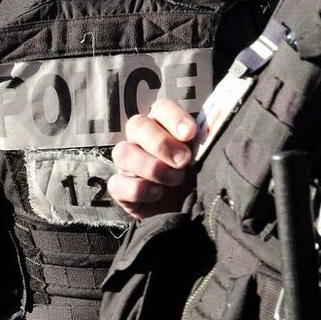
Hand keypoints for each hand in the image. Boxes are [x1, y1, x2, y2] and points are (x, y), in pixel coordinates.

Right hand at [110, 98, 196, 219]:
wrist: (188, 211)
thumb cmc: (197, 177)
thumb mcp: (204, 159)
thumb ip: (203, 145)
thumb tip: (200, 137)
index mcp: (163, 125)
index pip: (161, 108)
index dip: (174, 117)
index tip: (191, 134)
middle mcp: (141, 139)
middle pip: (137, 125)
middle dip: (161, 143)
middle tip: (184, 161)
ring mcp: (127, 164)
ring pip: (122, 152)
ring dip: (151, 166)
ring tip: (175, 179)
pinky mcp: (120, 189)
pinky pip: (116, 183)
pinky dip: (138, 188)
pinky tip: (158, 193)